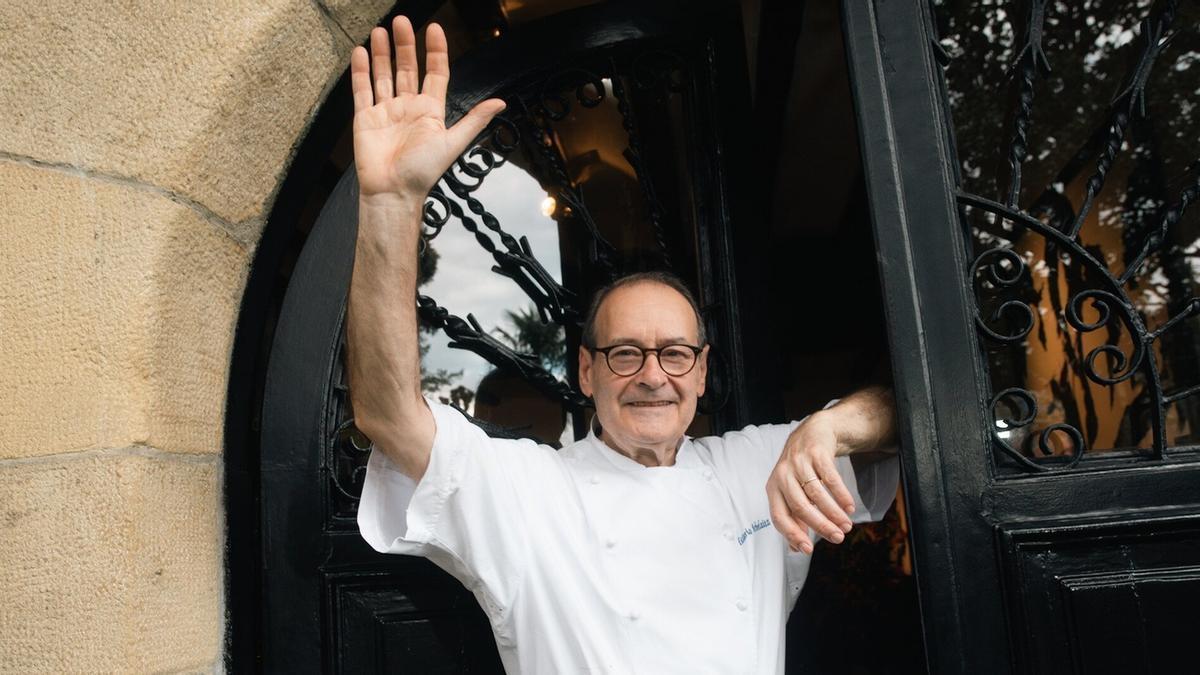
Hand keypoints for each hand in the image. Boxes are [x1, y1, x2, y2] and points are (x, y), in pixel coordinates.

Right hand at [350, 17, 505, 202]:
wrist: (393, 193)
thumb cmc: (423, 173)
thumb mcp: (453, 142)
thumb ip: (474, 120)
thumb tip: (501, 102)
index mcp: (431, 111)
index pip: (435, 73)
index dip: (435, 51)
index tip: (434, 28)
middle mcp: (408, 108)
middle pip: (407, 69)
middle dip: (405, 45)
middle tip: (402, 21)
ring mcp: (386, 112)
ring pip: (384, 75)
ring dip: (382, 53)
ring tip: (380, 30)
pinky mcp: (365, 119)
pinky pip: (362, 90)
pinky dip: (361, 71)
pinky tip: (361, 52)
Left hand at [766, 411, 856, 554]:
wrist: (812, 433)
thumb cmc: (800, 469)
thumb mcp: (791, 491)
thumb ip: (794, 518)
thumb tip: (796, 549)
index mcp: (773, 488)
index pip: (779, 517)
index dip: (793, 534)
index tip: (808, 550)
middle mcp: (783, 475)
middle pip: (800, 506)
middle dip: (820, 526)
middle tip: (838, 538)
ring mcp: (798, 463)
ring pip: (816, 494)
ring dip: (834, 513)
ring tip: (847, 525)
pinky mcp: (816, 453)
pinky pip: (830, 478)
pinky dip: (841, 494)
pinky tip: (850, 507)